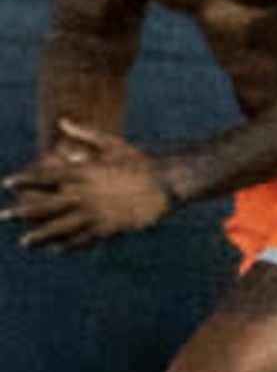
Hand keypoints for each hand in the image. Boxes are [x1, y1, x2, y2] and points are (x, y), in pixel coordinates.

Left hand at [11, 122, 174, 247]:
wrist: (165, 181)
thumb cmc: (139, 160)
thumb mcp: (111, 144)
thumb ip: (84, 134)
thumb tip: (63, 121)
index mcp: (83, 172)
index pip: (46, 177)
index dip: (25, 180)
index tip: (7, 183)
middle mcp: (84, 194)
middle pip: (45, 205)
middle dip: (22, 212)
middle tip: (3, 216)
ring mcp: (95, 213)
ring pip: (59, 227)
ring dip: (40, 236)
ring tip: (24, 243)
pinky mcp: (108, 228)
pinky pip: (82, 240)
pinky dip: (68, 246)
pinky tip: (57, 250)